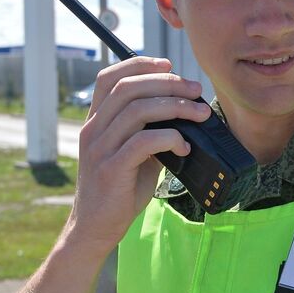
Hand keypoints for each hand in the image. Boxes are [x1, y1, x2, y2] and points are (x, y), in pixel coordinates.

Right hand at [65, 56, 211, 255]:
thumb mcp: (132, 154)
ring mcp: (100, 149)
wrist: (95, 228)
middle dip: (168, 83)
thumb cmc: (118, 190)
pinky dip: (170, 138)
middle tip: (195, 90)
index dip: (139, 64)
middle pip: (129, 88)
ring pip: (138, 110)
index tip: (169, 65)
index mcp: (95, 122)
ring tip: (200, 115)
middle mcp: (93, 130)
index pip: (110, 78)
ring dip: (176, 107)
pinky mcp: (111, 169)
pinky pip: (143, 142)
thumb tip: (184, 115)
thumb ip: (148, 133)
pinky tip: (184, 147)